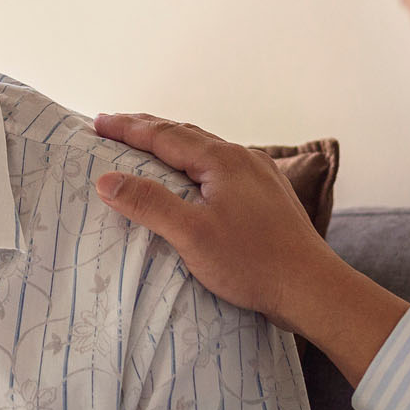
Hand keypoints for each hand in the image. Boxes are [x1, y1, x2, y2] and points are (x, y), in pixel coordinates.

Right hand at [91, 113, 341, 330]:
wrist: (312, 287)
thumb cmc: (253, 262)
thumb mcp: (191, 234)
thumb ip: (149, 204)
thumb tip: (106, 180)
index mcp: (222, 160)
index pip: (164, 135)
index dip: (128, 128)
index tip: (98, 121)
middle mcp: (243, 158)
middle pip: (186, 134)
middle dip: (148, 129)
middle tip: (114, 126)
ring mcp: (259, 175)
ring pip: (206, 149)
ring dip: (173, 144)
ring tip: (147, 145)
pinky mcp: (268, 195)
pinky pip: (222, 166)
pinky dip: (195, 162)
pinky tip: (194, 176)